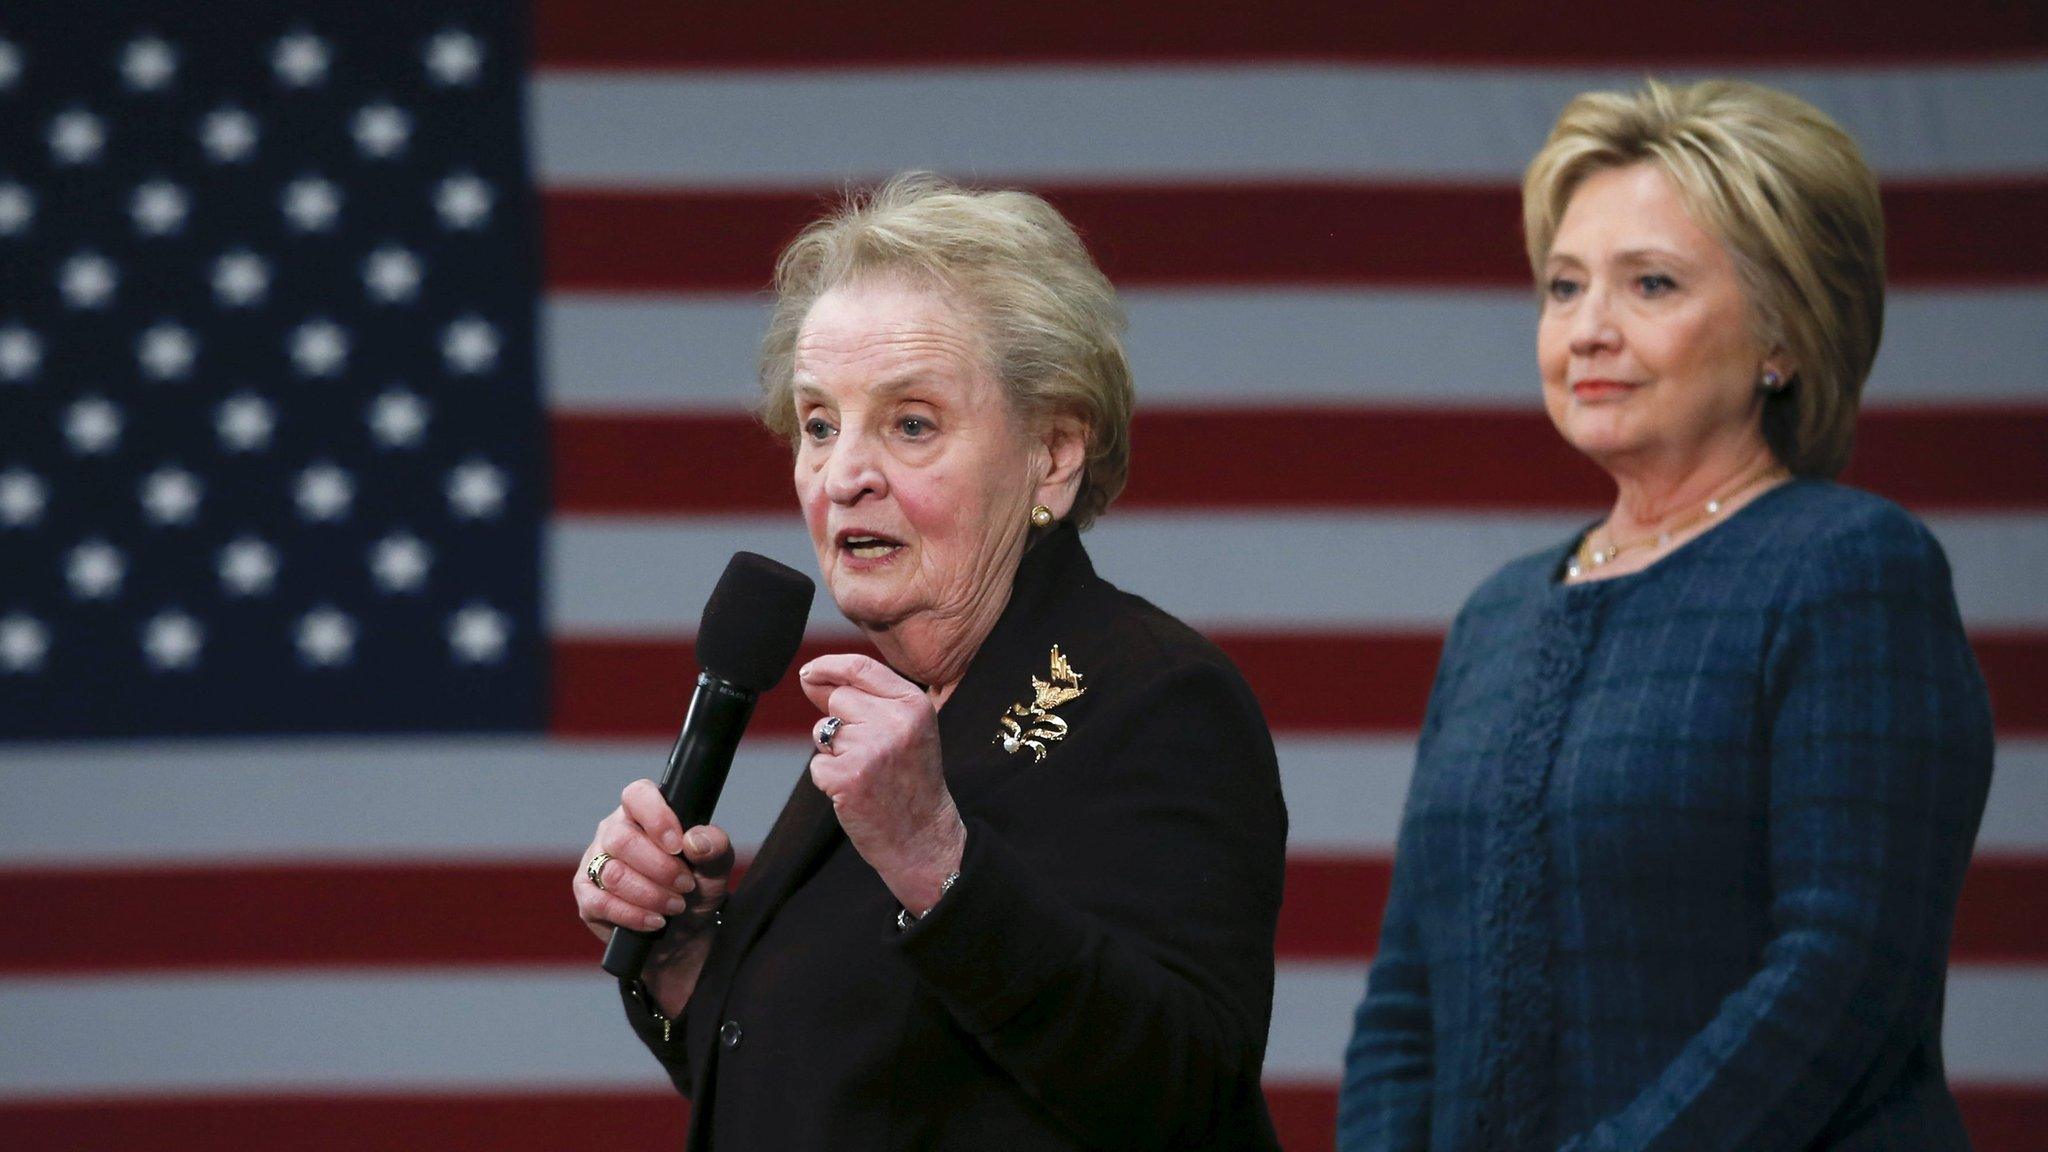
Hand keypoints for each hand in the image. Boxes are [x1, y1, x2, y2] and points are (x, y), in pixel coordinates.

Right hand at [573, 779, 733, 1013]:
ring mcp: (596, 862)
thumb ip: (714, 847)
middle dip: (660, 869)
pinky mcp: (587, 895)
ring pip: (613, 873)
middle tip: (686, 886)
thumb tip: (695, 840)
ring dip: (650, 895)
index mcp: (643, 813)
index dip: (656, 818)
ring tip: (675, 905)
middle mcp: (614, 832)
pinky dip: (633, 915)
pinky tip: (655, 921)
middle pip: (622, 839)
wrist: (686, 933)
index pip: (637, 795)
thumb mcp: (716, 868)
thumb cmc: (696, 890)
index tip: (678, 845)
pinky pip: (601, 903)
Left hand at [799, 654, 965, 914]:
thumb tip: (812, 677)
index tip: (809, 672)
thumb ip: (864, 700)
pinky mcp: (848, 776)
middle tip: (867, 755)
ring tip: (867, 774)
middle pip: (838, 699)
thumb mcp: (902, 731)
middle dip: (840, 723)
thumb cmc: (910, 783)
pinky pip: (817, 764)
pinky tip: (856, 792)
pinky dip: (828, 780)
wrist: (923, 837)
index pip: (860, 666)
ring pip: (824, 731)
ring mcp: (872, 748)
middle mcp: (895, 721)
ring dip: (835, 753)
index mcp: (913, 704)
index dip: (828, 666)